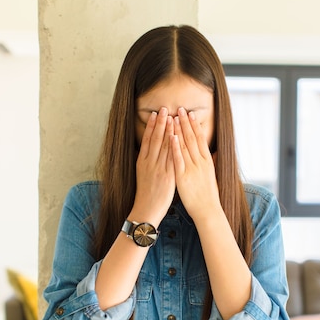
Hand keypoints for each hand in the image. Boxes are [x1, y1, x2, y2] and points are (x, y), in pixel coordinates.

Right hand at [132, 107, 175, 223]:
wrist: (145, 211)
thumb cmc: (146, 195)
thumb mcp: (143, 175)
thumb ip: (148, 163)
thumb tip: (151, 152)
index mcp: (142, 162)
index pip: (147, 140)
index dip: (151, 126)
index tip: (155, 114)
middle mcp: (149, 163)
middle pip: (155, 139)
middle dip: (160, 123)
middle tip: (164, 108)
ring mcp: (158, 169)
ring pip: (163, 146)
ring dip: (168, 130)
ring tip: (172, 117)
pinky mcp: (167, 176)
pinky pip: (171, 158)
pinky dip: (174, 147)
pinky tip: (177, 137)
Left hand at [170, 108, 220, 221]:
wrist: (208, 210)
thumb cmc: (209, 194)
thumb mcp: (213, 175)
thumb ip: (213, 162)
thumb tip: (215, 152)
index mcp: (207, 161)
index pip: (200, 138)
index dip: (195, 125)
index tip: (191, 113)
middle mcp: (201, 162)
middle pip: (192, 138)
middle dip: (186, 122)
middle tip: (180, 108)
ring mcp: (192, 168)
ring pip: (185, 145)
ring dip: (179, 130)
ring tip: (174, 116)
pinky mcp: (183, 177)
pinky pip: (178, 159)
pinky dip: (175, 147)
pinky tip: (171, 136)